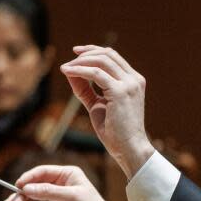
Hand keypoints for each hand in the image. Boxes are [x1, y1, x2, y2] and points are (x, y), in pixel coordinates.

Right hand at [2, 164, 122, 200]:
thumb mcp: (71, 198)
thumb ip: (48, 192)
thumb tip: (26, 188)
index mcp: (67, 175)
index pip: (42, 172)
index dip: (28, 178)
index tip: (18, 185)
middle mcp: (59, 186)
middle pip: (34, 186)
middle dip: (21, 193)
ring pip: (31, 200)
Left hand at [60, 46, 154, 178]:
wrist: (129, 149)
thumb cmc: (115, 132)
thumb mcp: (98, 105)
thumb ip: (86, 89)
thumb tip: (70, 73)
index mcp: (133, 81)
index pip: (113, 57)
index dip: (94, 51)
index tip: (77, 53)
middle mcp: (134, 79)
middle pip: (108, 54)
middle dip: (86, 54)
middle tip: (69, 60)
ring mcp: (129, 84)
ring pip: (102, 61)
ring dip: (80, 62)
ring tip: (65, 68)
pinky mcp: (120, 92)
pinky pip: (96, 74)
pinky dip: (80, 71)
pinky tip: (67, 72)